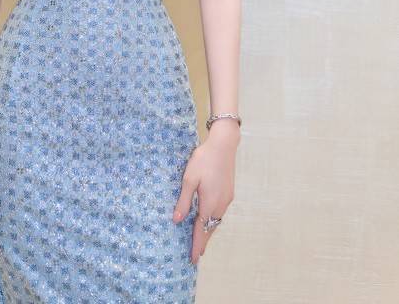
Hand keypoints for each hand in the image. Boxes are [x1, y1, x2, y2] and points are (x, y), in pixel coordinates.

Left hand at [172, 123, 238, 263]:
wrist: (224, 145)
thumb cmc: (204, 159)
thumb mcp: (189, 179)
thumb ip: (183, 201)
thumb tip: (176, 221)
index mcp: (209, 203)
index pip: (202, 230)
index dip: (197, 245)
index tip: (193, 259)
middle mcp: (221, 204)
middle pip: (211, 228)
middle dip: (203, 241)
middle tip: (196, 254)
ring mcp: (227, 199)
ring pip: (216, 220)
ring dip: (208, 230)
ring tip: (200, 240)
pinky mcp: (229, 193)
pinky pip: (219, 212)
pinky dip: (213, 220)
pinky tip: (208, 219)